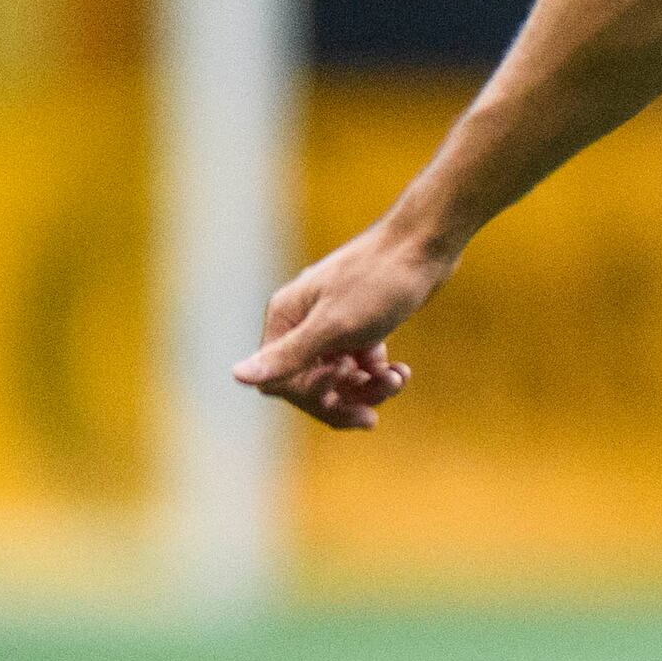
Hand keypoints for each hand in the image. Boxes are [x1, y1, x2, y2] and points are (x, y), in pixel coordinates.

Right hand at [232, 220, 451, 430]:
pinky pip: (361, 366)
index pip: (279, 381)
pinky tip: (401, 372)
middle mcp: (302, 323)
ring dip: (367, 390)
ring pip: (340, 380)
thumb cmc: (378, 280)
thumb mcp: (334, 324)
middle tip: (372, 414)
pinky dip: (379, 375)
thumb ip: (288, 355)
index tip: (344, 379)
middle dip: (342, 400)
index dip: (309, 394)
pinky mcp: (361, 326)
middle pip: (310, 385)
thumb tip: (236, 376)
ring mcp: (332, 325)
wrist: (425, 245)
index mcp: (285, 319)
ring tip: (395, 381)